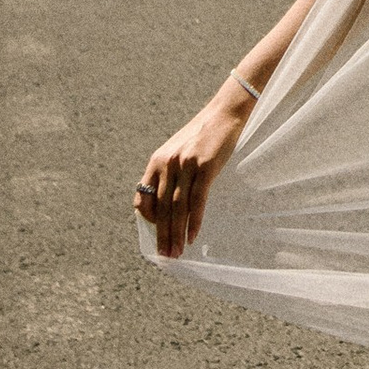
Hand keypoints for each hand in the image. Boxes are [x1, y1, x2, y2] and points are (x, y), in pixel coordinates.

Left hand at [135, 91, 246, 258]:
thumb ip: (169, 172)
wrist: (225, 113)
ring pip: (177, 208)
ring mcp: (186, 165)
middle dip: (162, 235)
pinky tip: (192, 237)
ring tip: (177, 252)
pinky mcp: (206, 167)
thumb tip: (168, 201)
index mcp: (156, 161)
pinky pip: (197, 201)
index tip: (156, 235)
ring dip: (176, 233)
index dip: (148, 220)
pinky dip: (194, 222)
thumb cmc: (203, 134)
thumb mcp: (178, 151)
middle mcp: (167, 163)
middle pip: (161, 208)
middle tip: (164, 256)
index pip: (143, 198)